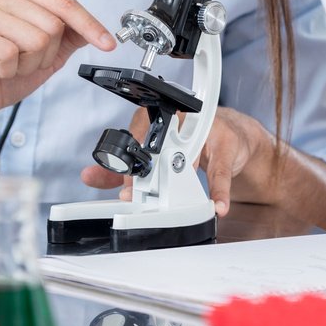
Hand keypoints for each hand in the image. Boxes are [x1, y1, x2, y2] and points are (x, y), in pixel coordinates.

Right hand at [0, 0, 115, 122]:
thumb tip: (94, 30)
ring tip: (3, 65)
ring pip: (35, 40)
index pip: (64, 4)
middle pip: (52, 25)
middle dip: (43, 56)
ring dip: (25, 65)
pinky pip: (11, 54)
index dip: (89, 25)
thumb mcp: (43, 57)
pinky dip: (6, 71)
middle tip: (19, 63)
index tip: (109, 44)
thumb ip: (66, 39)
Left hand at [80, 106, 274, 215]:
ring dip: (180, 181)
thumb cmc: (193, 143)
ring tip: (175, 200)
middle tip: (143, 195)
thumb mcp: (159, 155)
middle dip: (151, 173)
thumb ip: (127, 168)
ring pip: (188, 154)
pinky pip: (220, 169)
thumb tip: (92, 177)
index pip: (137, 138)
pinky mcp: (227, 143)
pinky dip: (219, 191)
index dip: (130, 166)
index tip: (126, 189)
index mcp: (159, 121)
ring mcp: (204, 129)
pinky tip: (217, 204)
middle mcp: (180, 120)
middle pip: (160, 145)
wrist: (234, 136)